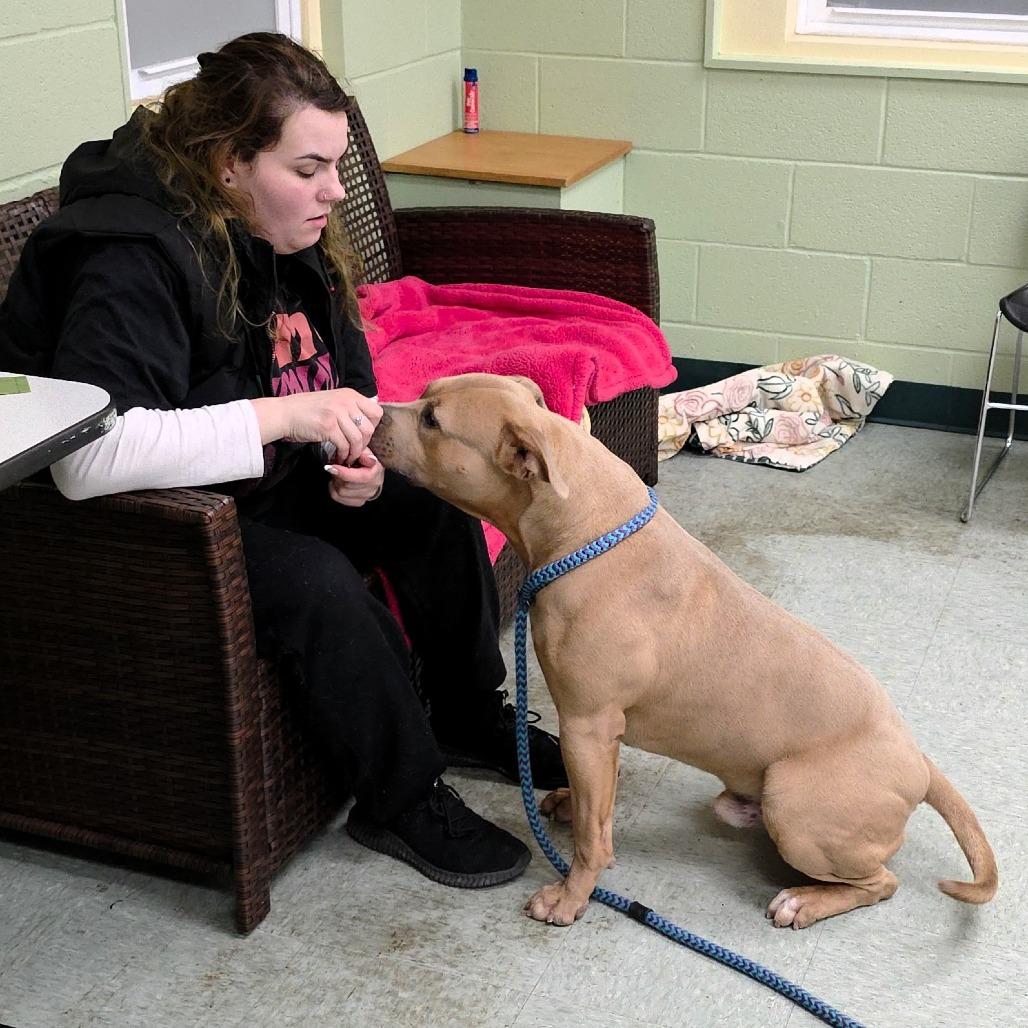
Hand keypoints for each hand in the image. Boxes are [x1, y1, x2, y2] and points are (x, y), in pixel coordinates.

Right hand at [251, 388, 381, 465]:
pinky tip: (338, 457)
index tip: (363, 436)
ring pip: (358, 439)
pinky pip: (344, 445)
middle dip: (364, 444)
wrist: (284, 413)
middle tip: (355, 450)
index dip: (373, 427)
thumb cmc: (307, 410)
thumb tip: (366, 427)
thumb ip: (349, 410)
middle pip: (369, 428)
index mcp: (350, 394)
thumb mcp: (333, 403)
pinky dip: (343, 455)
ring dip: (354, 453)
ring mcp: (337, 413)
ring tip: (348, 457)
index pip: (376, 412)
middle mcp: (346, 401)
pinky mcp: (328, 426)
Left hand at [325, 448, 384, 506]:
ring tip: (337, 473)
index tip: (330, 467)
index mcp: (377, 471)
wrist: (370, 467)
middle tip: (335, 466)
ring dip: (335, 481)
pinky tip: (338, 482)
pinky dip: (334, 489)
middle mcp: (373, 485)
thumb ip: (363, 451)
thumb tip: (366, 457)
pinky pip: (339, 498)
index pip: (362, 477)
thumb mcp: (363, 449)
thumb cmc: (364, 457)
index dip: (344, 473)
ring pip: (341, 492)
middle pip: (348, 485)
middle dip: (337, 475)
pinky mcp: (358, 501)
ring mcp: (366, 495)